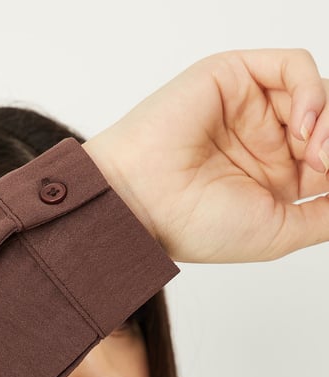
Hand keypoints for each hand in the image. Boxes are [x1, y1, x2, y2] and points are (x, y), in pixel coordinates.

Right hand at [82, 49, 328, 262]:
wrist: (143, 205)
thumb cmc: (195, 225)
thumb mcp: (280, 232)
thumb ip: (326, 214)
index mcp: (273, 179)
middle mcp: (264, 140)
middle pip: (327, 124)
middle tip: (324, 166)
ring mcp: (250, 107)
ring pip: (316, 95)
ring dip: (327, 121)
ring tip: (314, 151)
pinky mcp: (235, 76)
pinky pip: (293, 67)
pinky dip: (310, 92)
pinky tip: (301, 126)